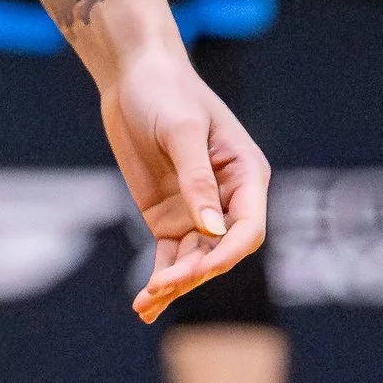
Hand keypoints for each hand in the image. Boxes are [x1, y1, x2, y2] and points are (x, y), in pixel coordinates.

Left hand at [99, 41, 270, 325]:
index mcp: (246, 175)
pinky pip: (169, 257)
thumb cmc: (166, 91)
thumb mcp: (182, 131)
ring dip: (174, 284)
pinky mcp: (168, 217)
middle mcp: (227, 199)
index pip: (248, 229)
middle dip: (193, 273)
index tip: (197, 270)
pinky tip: (144, 306)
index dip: (227, 253)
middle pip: (220, 252)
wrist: (133, 76)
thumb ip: (198, 180)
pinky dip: (159, 280)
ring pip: (194, 261)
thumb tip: (213, 231)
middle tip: (159, 287)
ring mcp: (197, 212)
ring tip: (145, 303)